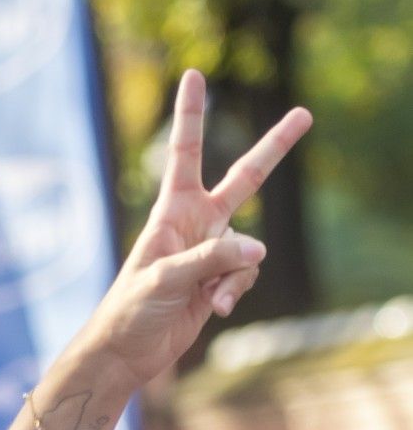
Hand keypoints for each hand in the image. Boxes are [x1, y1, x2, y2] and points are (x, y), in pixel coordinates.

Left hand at [83, 70, 311, 387]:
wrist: (126, 353)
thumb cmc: (130, 309)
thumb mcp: (166, 278)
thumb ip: (212, 259)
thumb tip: (258, 248)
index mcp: (172, 212)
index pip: (185, 153)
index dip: (191, 115)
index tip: (194, 76)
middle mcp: (195, 225)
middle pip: (244, 180)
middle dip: (273, 149)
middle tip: (304, 114)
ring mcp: (210, 252)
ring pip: (248, 248)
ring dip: (235, 273)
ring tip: (210, 296)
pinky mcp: (219, 279)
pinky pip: (244, 275)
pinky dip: (234, 291)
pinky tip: (214, 309)